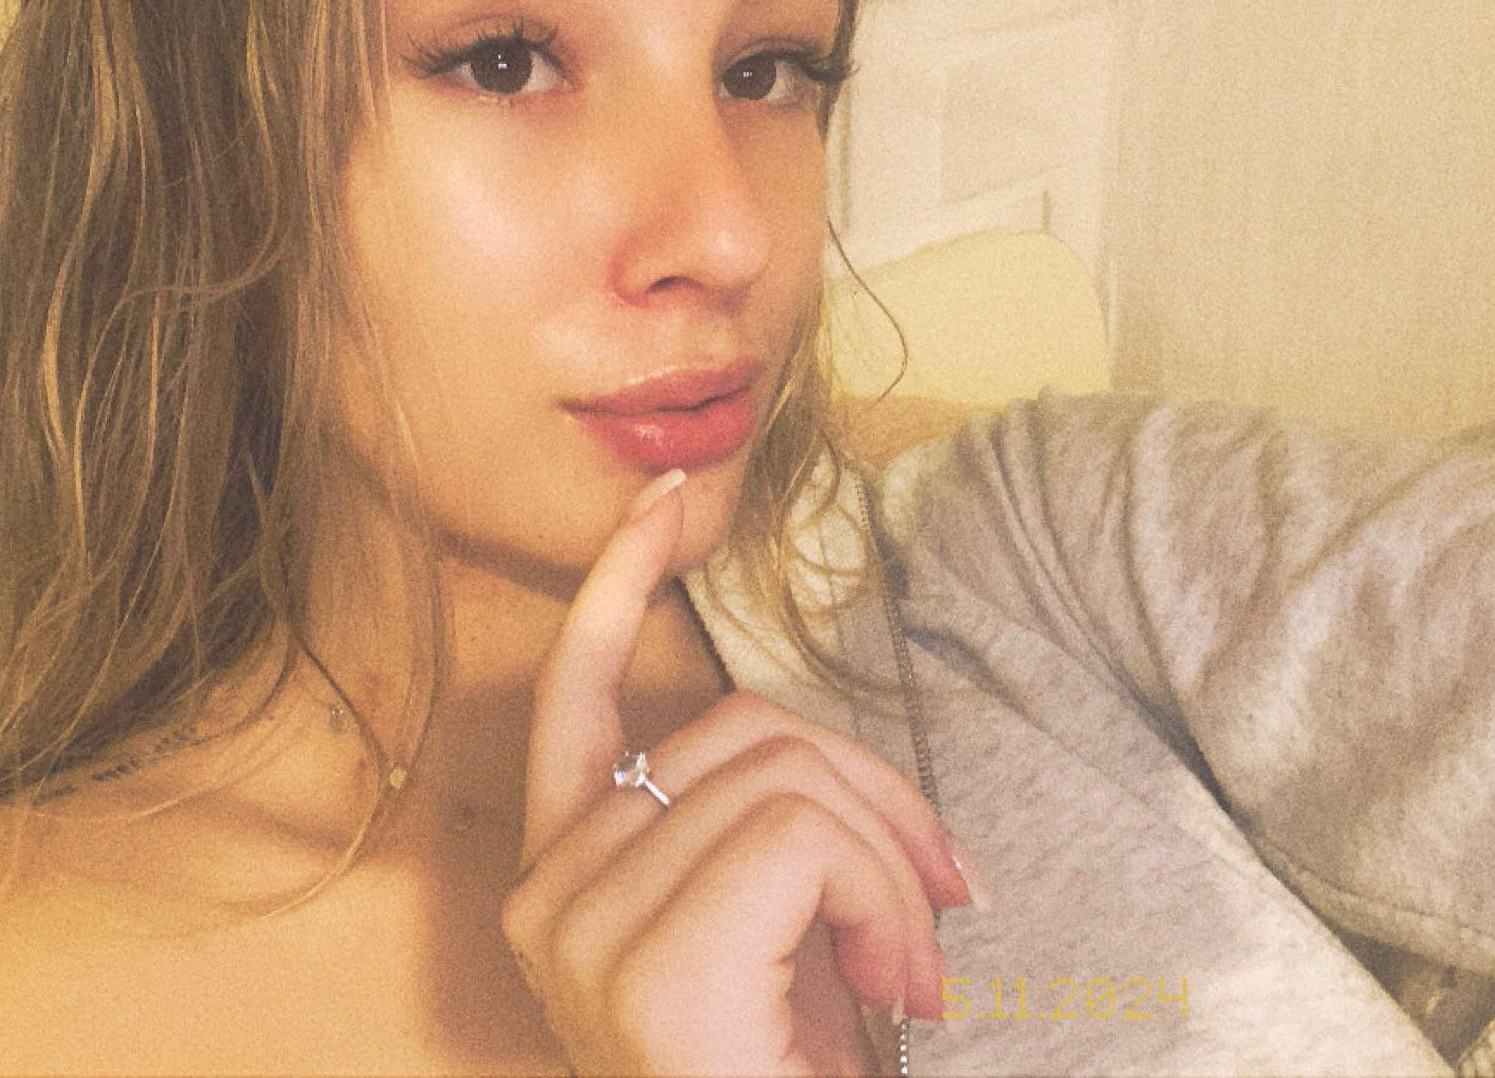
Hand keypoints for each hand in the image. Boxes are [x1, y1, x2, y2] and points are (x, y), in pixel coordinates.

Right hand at [504, 469, 975, 1075]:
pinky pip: (803, 838)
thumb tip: (820, 766)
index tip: (662, 503)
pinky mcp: (648, 968)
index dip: (613, 593)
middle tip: (947, 902)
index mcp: (565, 884)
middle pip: (742, 730)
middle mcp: (548, 896)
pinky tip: (900, 991)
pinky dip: (885, 899)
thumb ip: (764, 841)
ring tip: (915, 976)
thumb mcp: (776, 948)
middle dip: (875, 797)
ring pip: (790, 782)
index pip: (569, 703)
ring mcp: (582, 930)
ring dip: (892, 872)